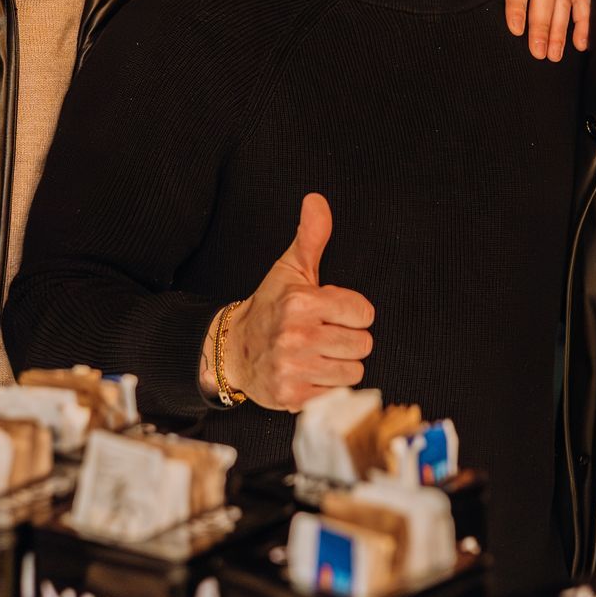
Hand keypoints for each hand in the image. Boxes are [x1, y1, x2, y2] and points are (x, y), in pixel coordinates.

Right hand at [205, 193, 374, 410]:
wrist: (232, 349)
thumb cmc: (269, 307)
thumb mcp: (289, 269)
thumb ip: (311, 236)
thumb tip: (317, 200)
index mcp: (301, 301)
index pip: (364, 313)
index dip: (352, 312)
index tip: (333, 313)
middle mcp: (296, 335)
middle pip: (362, 344)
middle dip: (347, 340)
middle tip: (324, 334)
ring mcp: (293, 368)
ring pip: (353, 371)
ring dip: (340, 365)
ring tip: (318, 354)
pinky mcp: (292, 396)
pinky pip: (335, 393)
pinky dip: (326, 386)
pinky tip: (310, 373)